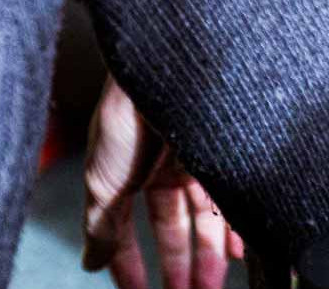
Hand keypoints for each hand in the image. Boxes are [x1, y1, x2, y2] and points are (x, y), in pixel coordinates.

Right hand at [81, 76, 244, 288]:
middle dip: (177, 269)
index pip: (126, 231)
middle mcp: (162, 167)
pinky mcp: (227, 152)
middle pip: (172, 230)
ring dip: (208, 259)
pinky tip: (238, 255)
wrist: (165, 61)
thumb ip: (99, 225)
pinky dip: (236, 231)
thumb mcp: (103, 178)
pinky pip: (234, 200)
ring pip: (204, 220)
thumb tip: (90, 263)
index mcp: (126, 173)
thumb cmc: (127, 110)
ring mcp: (196, 159)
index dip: (129, 267)